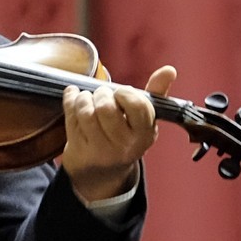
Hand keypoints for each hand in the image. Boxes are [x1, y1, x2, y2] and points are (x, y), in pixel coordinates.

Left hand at [60, 65, 176, 201]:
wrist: (103, 170)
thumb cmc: (126, 133)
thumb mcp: (144, 117)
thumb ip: (157, 92)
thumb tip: (170, 70)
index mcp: (145, 134)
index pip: (137, 105)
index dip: (124, 93)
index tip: (120, 93)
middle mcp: (125, 145)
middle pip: (106, 108)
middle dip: (101, 93)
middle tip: (102, 95)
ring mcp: (101, 151)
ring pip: (86, 111)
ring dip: (84, 98)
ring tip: (88, 99)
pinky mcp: (80, 151)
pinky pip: (71, 117)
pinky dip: (70, 101)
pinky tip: (74, 98)